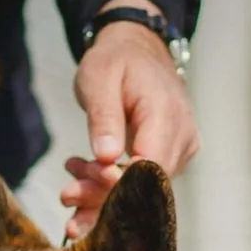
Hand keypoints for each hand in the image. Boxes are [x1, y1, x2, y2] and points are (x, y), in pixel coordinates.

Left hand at [65, 0, 199, 239]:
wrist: (139, 53)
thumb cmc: (116, 62)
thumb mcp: (98, 78)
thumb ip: (103, 116)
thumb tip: (106, 157)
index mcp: (167, 113)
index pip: (150, 166)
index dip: (118, 184)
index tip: (81, 186)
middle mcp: (183, 137)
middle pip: (149, 185)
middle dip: (105, 197)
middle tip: (67, 196)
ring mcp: (183, 150)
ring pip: (147, 191)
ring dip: (106, 195)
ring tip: (70, 191)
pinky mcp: (175, 159)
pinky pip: (147, 184)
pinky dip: (115, 187)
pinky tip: (88, 178)